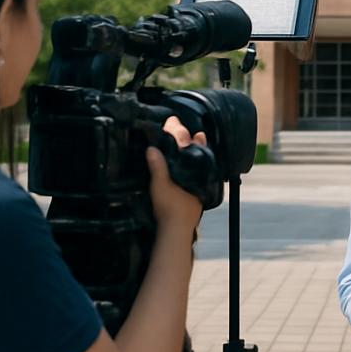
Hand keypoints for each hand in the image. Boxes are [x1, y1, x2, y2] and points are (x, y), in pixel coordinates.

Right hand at [147, 117, 205, 241]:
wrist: (177, 230)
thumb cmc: (170, 208)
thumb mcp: (160, 185)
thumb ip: (157, 166)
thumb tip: (152, 148)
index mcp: (191, 169)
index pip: (185, 145)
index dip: (178, 132)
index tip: (173, 121)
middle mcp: (198, 174)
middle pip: (194, 151)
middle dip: (189, 139)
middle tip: (183, 126)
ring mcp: (198, 183)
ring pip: (198, 161)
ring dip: (193, 149)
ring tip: (195, 138)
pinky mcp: (195, 192)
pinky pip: (198, 172)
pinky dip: (194, 164)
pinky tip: (191, 164)